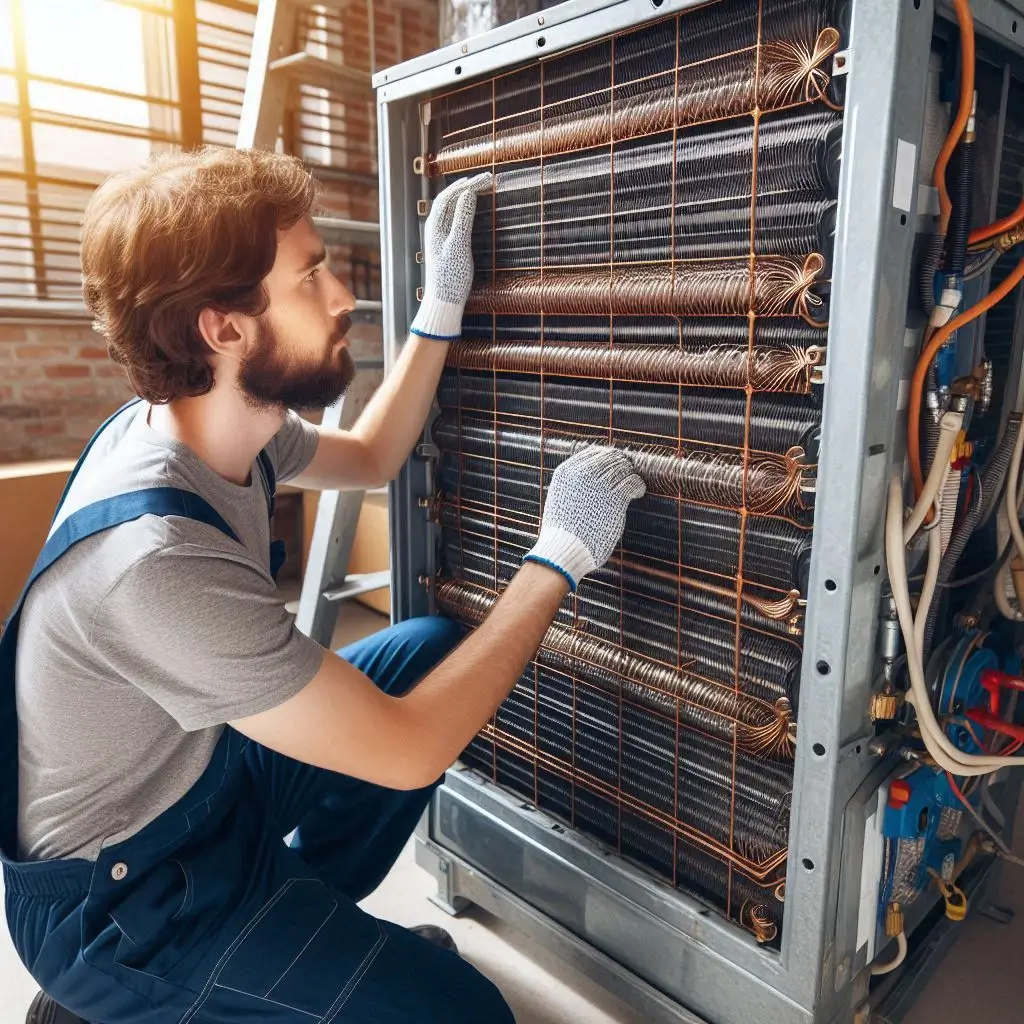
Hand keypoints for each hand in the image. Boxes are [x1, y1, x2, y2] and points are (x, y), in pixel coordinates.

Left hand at [410, 172, 491, 340]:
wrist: (444, 302)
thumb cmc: (450, 277)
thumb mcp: (459, 245)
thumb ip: (463, 218)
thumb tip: (468, 193)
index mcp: (434, 225)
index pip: (448, 196)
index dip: (464, 184)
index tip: (482, 178)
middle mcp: (435, 228)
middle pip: (449, 200)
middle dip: (466, 187)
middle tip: (485, 180)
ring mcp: (440, 236)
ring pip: (452, 209)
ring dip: (466, 197)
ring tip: (481, 188)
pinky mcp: (447, 245)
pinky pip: (455, 220)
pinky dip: (465, 210)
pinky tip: (474, 210)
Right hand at [524, 446, 645, 589]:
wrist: (564, 549)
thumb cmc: (562, 532)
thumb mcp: (559, 500)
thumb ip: (571, 485)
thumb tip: (587, 479)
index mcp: (566, 472)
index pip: (593, 452)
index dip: (607, 457)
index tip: (614, 464)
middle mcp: (582, 473)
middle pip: (610, 457)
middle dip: (621, 464)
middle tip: (628, 472)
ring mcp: (599, 484)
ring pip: (623, 468)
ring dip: (629, 474)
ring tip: (632, 484)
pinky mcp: (615, 498)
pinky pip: (633, 482)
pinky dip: (638, 486)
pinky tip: (638, 492)